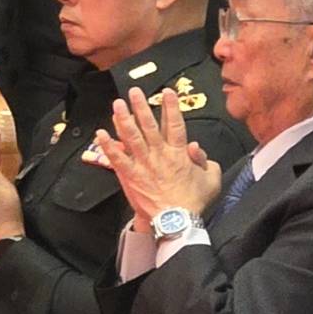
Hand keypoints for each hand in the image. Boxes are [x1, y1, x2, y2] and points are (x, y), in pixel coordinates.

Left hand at [94, 87, 220, 231]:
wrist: (177, 222)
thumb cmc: (194, 202)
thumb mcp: (211, 179)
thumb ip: (204, 160)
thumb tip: (196, 147)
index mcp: (179, 153)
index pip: (175, 124)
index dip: (171, 106)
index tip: (167, 91)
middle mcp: (159, 154)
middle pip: (149, 125)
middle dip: (141, 106)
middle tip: (134, 91)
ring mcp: (143, 164)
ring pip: (132, 137)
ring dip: (123, 119)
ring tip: (117, 104)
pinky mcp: (131, 176)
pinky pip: (117, 158)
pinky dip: (108, 146)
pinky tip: (100, 134)